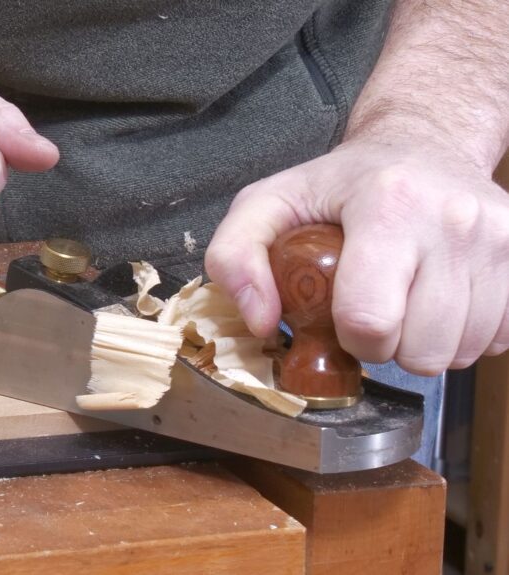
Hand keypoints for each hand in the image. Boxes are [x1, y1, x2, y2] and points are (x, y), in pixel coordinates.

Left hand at [205, 139, 508, 374]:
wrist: (422, 146)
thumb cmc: (339, 186)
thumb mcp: (268, 205)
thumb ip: (235, 257)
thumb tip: (260, 322)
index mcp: (388, 204)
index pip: (370, 320)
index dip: (350, 336)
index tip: (343, 314)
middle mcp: (456, 219)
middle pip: (423, 350)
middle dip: (390, 345)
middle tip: (376, 306)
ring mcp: (501, 239)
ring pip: (462, 353)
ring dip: (426, 342)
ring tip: (406, 299)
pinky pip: (498, 340)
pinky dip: (465, 335)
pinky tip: (441, 300)